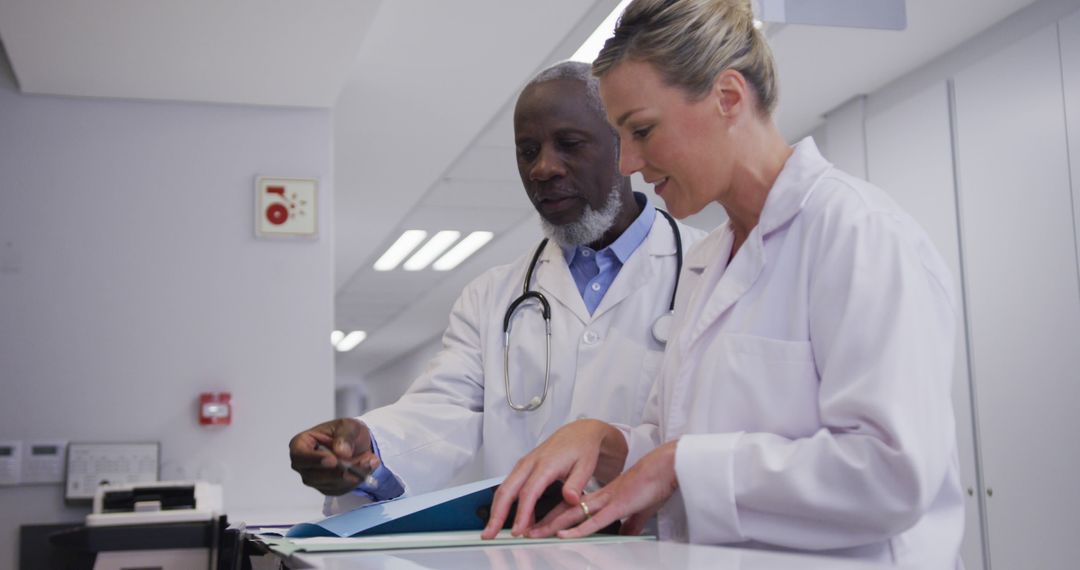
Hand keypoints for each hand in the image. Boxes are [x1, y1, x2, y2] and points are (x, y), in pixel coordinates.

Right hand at [288, 418, 379, 495]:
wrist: (358, 443)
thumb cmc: (347, 432)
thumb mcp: (349, 426)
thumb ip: (345, 436)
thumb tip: (341, 452)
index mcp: (301, 443)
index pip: (299, 455)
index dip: (314, 459)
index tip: (333, 460)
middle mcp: (304, 464)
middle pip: (313, 475)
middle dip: (338, 471)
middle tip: (357, 464)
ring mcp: (314, 478)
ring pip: (329, 484)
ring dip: (351, 475)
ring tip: (368, 461)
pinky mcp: (327, 488)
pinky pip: (340, 489)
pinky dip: (355, 480)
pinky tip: (365, 468)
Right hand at [481, 419, 626, 538]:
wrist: (579, 433)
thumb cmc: (582, 449)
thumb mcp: (586, 466)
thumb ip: (576, 484)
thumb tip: (570, 499)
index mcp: (546, 464)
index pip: (529, 492)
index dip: (522, 513)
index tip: (518, 530)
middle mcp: (530, 463)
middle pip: (507, 490)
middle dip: (496, 514)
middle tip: (489, 534)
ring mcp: (524, 465)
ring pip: (504, 489)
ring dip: (496, 510)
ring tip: (491, 531)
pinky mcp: (523, 468)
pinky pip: (510, 487)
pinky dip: (504, 503)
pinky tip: (509, 519)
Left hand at [539, 440, 678, 538]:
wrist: (666, 467)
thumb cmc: (654, 485)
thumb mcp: (639, 509)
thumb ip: (630, 523)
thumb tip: (627, 534)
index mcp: (602, 496)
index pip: (571, 508)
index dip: (553, 517)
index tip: (538, 526)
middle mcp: (599, 497)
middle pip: (565, 510)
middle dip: (543, 522)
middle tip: (523, 530)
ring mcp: (606, 500)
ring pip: (572, 514)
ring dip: (551, 526)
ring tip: (533, 534)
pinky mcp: (617, 505)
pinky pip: (593, 519)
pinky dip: (577, 529)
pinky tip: (563, 534)